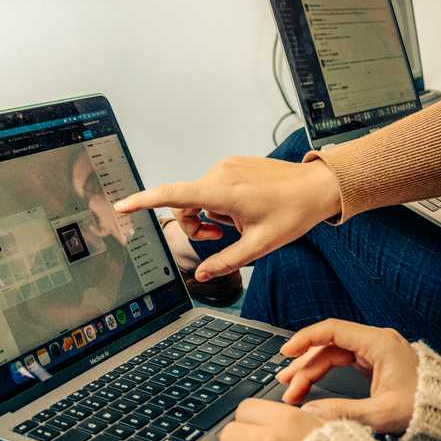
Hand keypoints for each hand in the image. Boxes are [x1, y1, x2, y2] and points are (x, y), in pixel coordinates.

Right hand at [113, 157, 341, 280]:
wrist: (318, 185)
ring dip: (208, 215)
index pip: (172, 195)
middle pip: (184, 203)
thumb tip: (202, 276)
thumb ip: (226, 261)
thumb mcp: (259, 245)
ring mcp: (226, 166)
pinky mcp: (233, 164)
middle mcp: (220, 173)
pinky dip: (218, 203)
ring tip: (235, 225)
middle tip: (218, 238)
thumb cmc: (294, 211)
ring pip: (198, 196)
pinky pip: (212, 187)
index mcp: (223, 192)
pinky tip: (243, 210)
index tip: (121, 206)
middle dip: (193, 224)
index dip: (143, 201)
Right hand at [276, 319, 418, 434]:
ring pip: (333, 355)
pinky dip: (326, 374)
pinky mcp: (377, 365)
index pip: (331, 330)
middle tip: (286, 383)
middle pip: (329, 345)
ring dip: (312, 370)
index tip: (285, 353)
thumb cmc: (426, 410)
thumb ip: (342, 412)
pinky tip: (312, 387)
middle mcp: (377, 342)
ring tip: (293, 390)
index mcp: (379, 343)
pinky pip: (344, 363)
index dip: (304, 340)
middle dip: (304, 364)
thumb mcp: (381, 414)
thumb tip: (309, 413)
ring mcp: (377, 353)